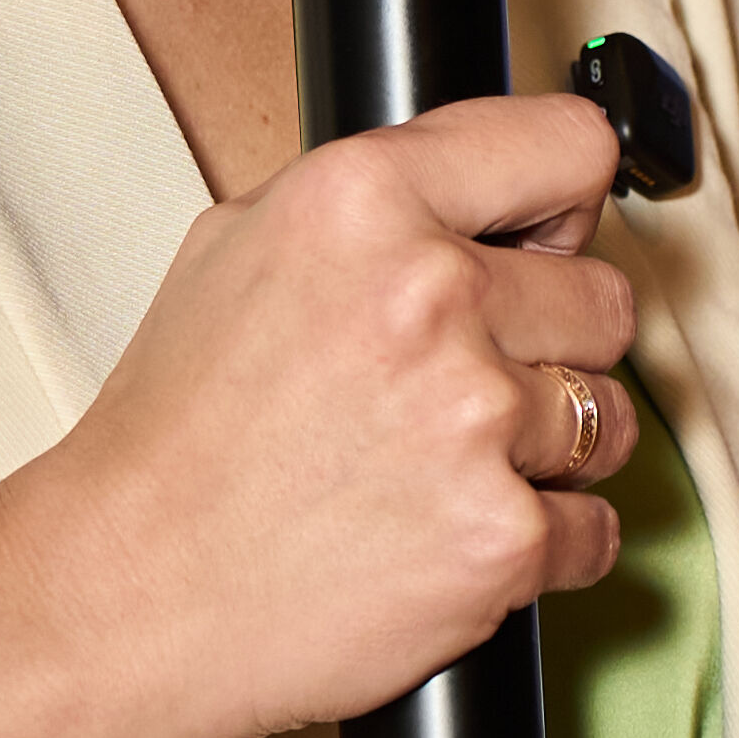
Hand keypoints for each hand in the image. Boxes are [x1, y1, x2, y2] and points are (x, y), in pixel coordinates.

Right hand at [0, 93, 635, 737]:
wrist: (128, 591)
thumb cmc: (176, 435)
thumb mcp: (237, 247)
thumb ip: (375, 206)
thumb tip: (485, 194)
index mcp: (363, 200)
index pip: (569, 146)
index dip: (564, 204)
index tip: (551, 240)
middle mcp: (428, 295)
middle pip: (604, 299)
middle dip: (551, 344)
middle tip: (463, 383)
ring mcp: (473, 421)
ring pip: (610, 417)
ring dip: (553, 448)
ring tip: (447, 467)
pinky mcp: (500, 538)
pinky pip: (593, 529)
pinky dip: (541, 544)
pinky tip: (451, 535)